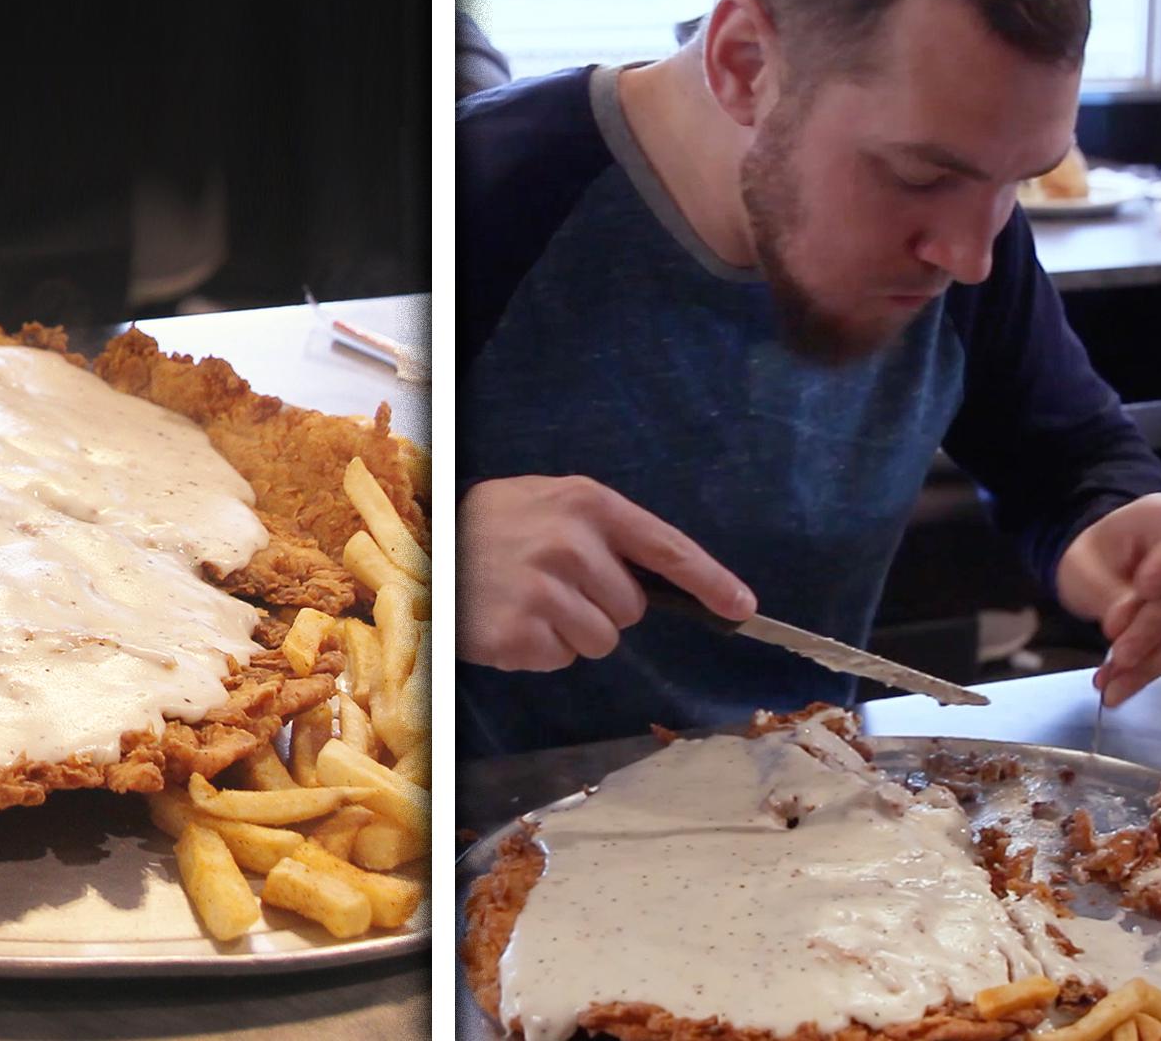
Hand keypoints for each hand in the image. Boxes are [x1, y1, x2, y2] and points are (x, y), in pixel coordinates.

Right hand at [458, 475, 755, 670]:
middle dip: (602, 607)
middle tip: (552, 586)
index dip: (711, 581)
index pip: (666, 547)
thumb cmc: (490, 527)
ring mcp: (542, 590)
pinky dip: (536, 650)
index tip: (743, 607)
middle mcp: (569, 543)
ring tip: (527, 603)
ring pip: (601, 641)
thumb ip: (601, 530)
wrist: (417, 547)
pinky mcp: (517, 633)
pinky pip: (559, 659)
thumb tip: (656, 580)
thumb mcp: (546, 502)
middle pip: (632, 609)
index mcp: (586, 503)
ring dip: (570, 633)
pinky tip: (507, 621)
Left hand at [1056, 493, 1160, 706]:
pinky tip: (1121, 684)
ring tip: (1112, 686)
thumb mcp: (1087, 562)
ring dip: (1151, 664)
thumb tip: (1122, 626)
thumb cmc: (1101, 553)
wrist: (1112, 565)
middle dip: (1151, 633)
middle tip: (1116, 658)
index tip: (1145, 587)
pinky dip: (1152, 669)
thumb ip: (1106, 590)